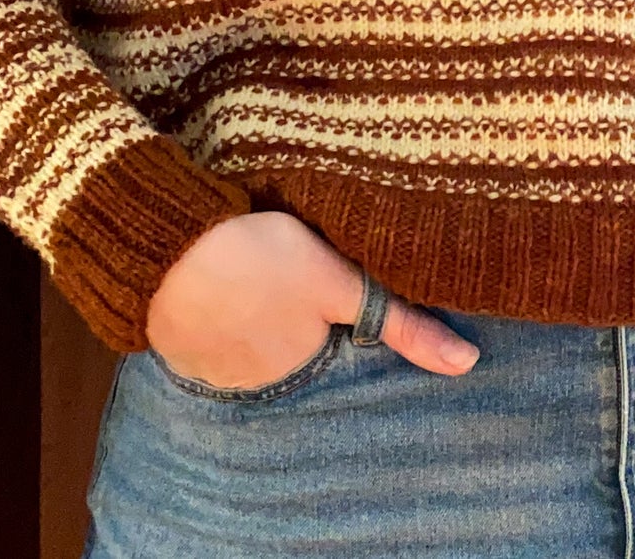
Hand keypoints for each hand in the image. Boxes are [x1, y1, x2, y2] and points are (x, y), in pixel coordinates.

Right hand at [143, 210, 478, 388]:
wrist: (167, 251)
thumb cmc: (262, 261)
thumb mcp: (343, 284)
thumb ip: (403, 325)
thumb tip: (467, 364)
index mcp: (302, 365)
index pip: (335, 340)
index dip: (335, 305)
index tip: (324, 276)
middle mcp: (259, 383)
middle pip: (293, 342)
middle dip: (294, 312)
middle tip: (284, 264)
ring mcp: (213, 369)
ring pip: (251, 337)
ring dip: (254, 311)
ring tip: (253, 267)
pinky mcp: (179, 346)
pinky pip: (210, 333)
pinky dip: (217, 310)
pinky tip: (219, 278)